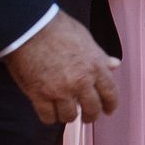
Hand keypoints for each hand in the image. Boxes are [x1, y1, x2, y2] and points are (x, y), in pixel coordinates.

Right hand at [3, 13, 118, 124]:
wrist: (29, 27)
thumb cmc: (57, 28)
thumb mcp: (85, 39)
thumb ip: (99, 56)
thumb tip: (115, 64)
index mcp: (95, 66)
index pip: (110, 93)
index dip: (110, 105)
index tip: (108, 110)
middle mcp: (81, 81)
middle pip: (92, 109)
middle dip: (90, 115)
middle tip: (87, 117)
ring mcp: (60, 90)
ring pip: (69, 116)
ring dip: (67, 116)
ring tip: (64, 112)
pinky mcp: (39, 95)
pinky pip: (47, 117)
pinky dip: (49, 117)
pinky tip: (49, 113)